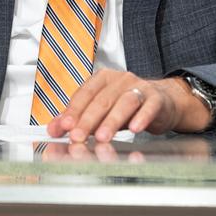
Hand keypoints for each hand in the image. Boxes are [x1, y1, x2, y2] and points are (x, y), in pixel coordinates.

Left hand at [46, 69, 210, 142]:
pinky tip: (134, 129)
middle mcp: (120, 79)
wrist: (161, 102)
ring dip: (112, 121)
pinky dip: (141, 118)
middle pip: (102, 100)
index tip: (64, 127)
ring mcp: (139, 87)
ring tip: (102, 137)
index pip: (84, 94)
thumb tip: (53, 129)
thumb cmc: (127, 106)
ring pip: (124, 102)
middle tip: (78, 137)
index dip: (73, 111)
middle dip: (88, 120)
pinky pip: (149, 107)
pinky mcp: (157, 99)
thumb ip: (76, 119)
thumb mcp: (100, 111)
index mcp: (103, 79)